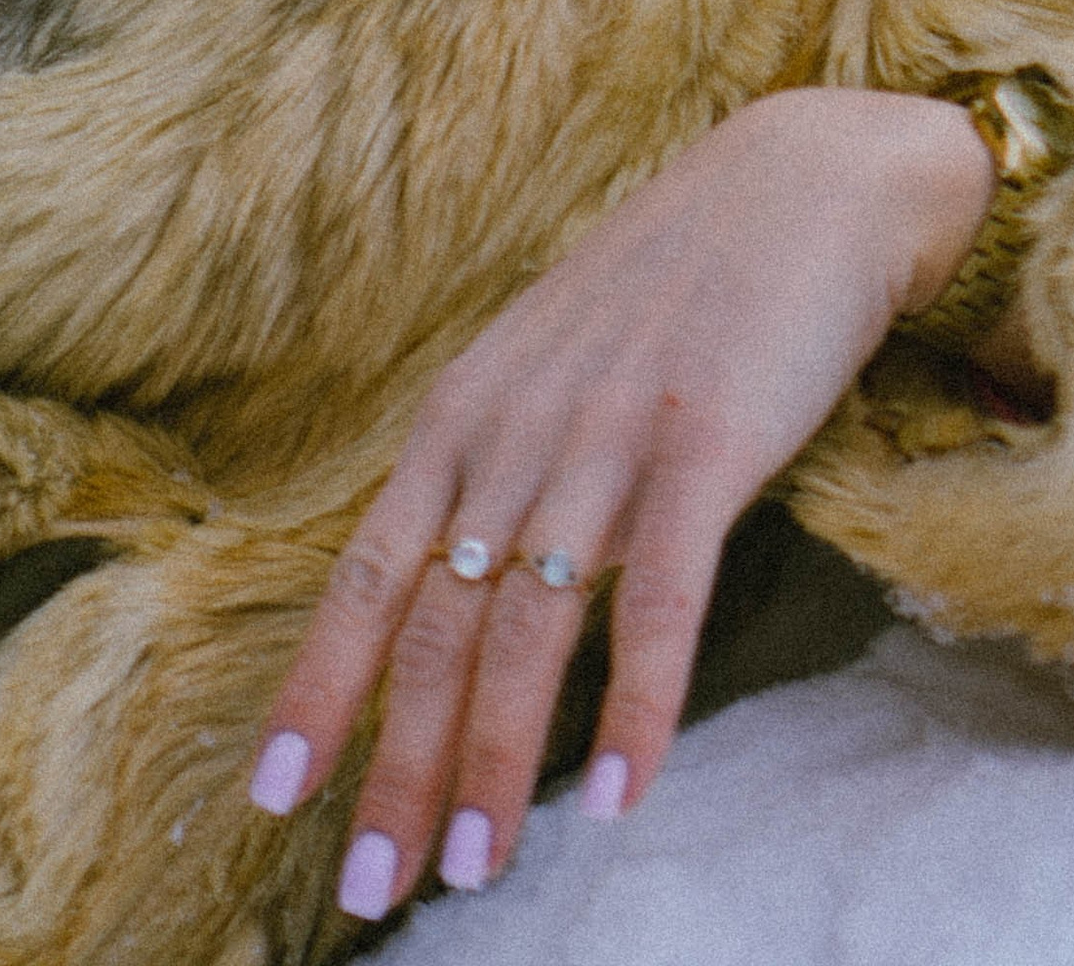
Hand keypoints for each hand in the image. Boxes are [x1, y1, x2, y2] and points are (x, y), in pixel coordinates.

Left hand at [248, 86, 993, 918]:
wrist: (799, 182)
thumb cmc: (673, 288)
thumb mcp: (550, 365)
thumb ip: (501, 467)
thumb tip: (455, 592)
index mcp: (467, 412)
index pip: (369, 572)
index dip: (320, 686)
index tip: (274, 793)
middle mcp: (518, 427)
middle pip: (437, 624)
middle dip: (398, 766)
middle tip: (370, 889)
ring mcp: (609, 435)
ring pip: (529, 627)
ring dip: (498, 761)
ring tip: (475, 870)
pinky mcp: (708, 443)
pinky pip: (663, 596)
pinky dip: (638, 702)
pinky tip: (623, 794)